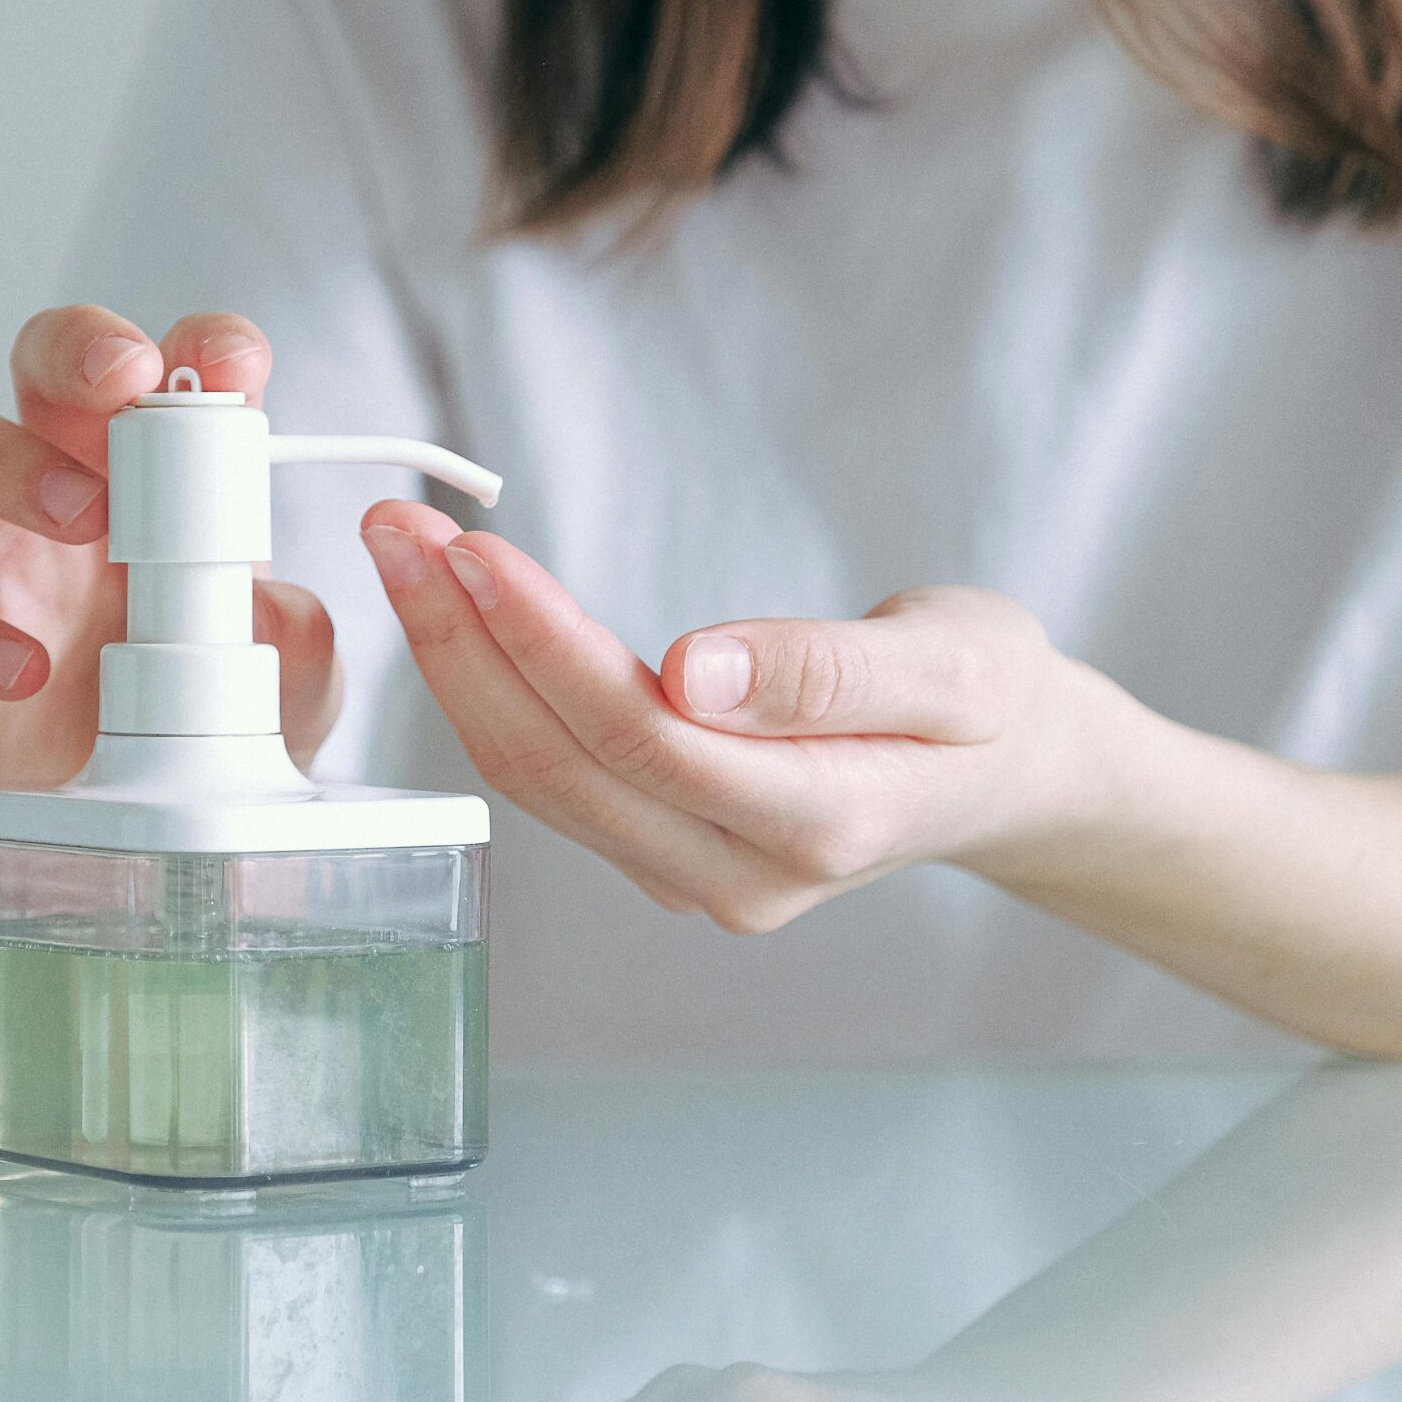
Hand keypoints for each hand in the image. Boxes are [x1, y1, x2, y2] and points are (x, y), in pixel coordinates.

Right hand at [0, 306, 342, 788]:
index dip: (198, 346)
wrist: (134, 847)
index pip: (169, 371)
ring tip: (82, 517)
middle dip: (76, 350)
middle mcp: (65, 494)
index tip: (229, 363)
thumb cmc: (199, 727)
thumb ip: (296, 642)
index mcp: (160, 479)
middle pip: (37, 365)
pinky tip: (24, 669)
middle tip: (125, 387)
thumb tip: (272, 611)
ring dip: (8, 461)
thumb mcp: (286, 687)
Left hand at [358, 502, 1131, 930]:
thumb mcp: (958, 663)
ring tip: (407, 548)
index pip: (640, 736)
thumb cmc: (989, 701)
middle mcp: (737, 874)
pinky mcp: (660, 853)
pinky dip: (492, 690)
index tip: (472, 548)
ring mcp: (691, 876)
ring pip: (538, 778)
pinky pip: (552, 778)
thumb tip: (692, 669)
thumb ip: (826, 670)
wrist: (1004, 772)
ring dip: (458, 662)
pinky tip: (455, 613)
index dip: (542, 643)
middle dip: (462, 642)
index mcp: (817, 824)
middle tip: (397, 526)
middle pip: (560, 765)